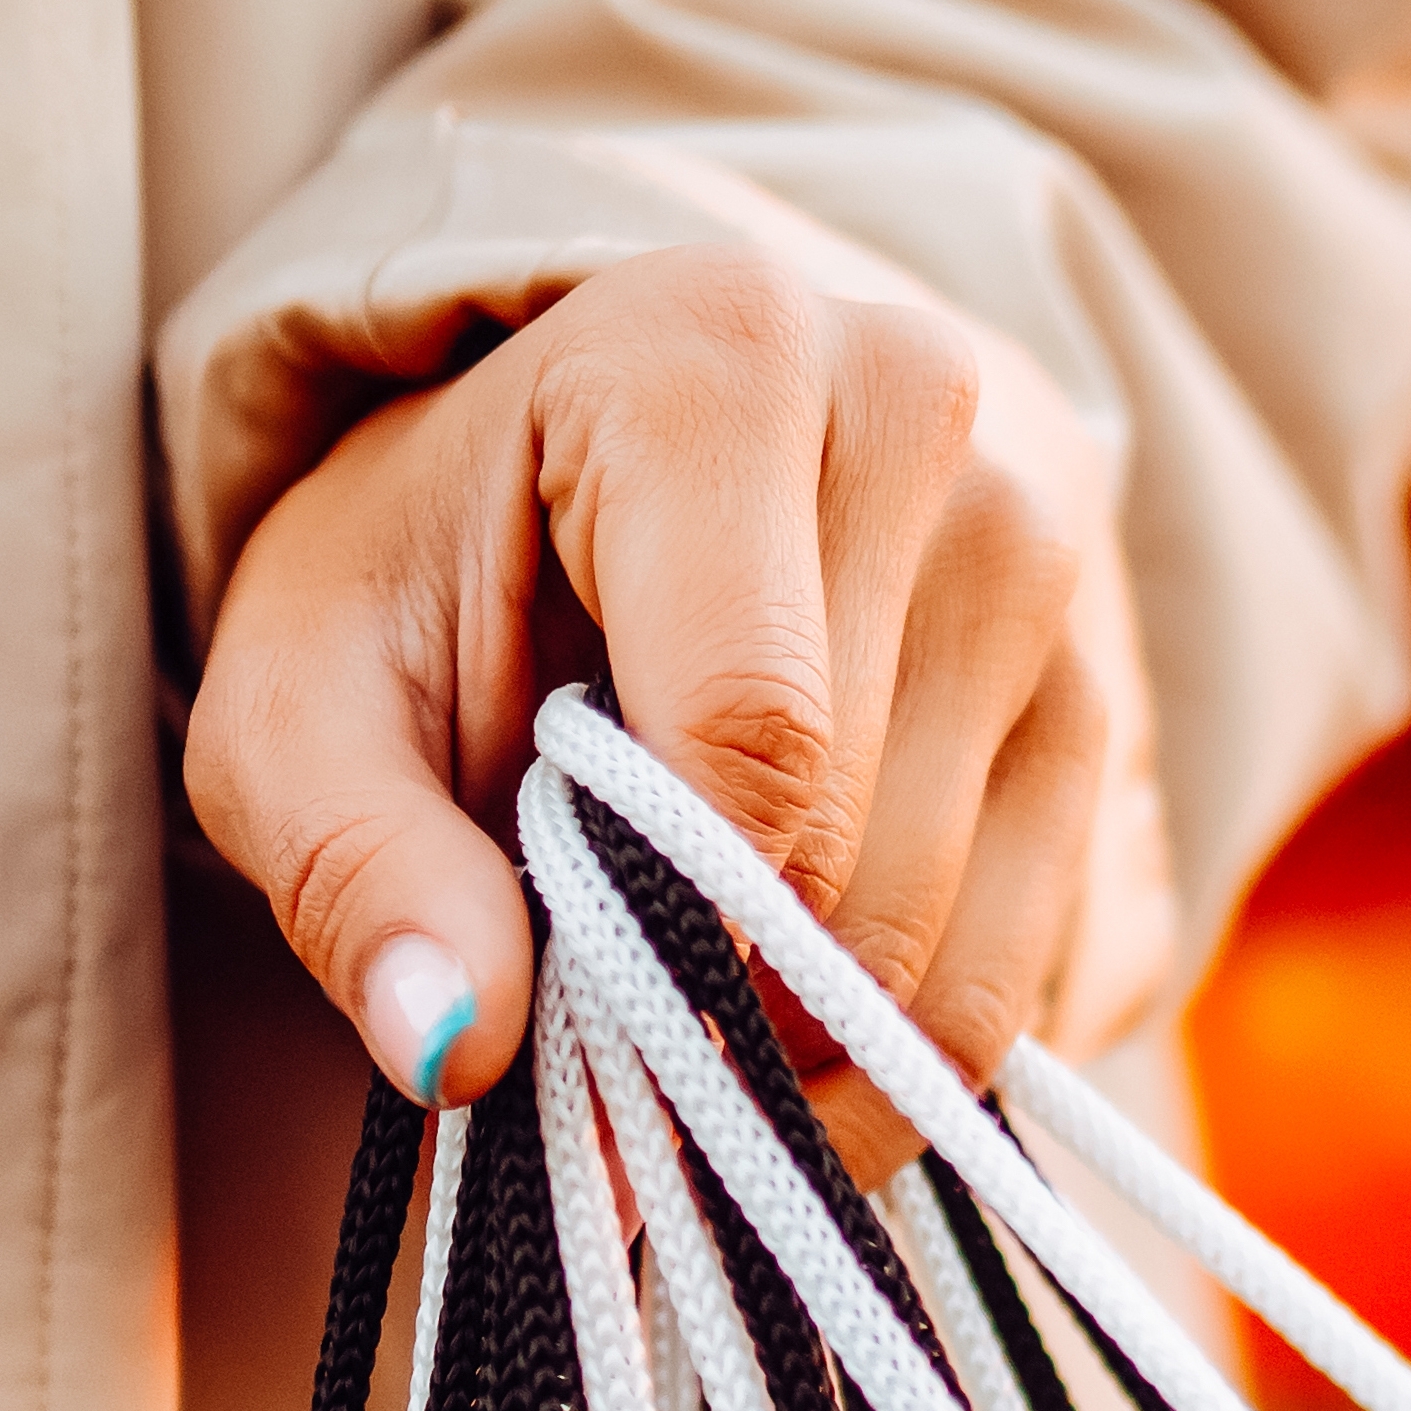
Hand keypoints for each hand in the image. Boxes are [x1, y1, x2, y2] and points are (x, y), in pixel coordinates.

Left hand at [186, 248, 1127, 1154]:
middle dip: (726, 1007)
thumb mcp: (304, 694)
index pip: (754, 728)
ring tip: (693, 1032)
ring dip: (820, 1051)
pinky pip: (1048, 954)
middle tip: (611, 1047)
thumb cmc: (434, 574)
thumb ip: (351, 861)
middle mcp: (928, 414)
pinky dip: (915, 1047)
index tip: (576, 1037)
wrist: (579, 482)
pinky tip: (801, 1016)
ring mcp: (1050, 548)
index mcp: (718, 359)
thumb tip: (452, 1049)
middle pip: (862, 846)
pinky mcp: (1106, 681)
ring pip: (964, 929)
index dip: (670, 936)